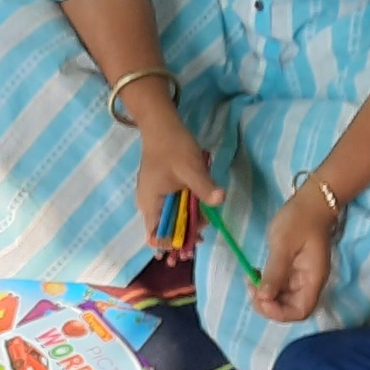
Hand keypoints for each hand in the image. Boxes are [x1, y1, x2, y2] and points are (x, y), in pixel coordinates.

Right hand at [136, 122, 220, 264]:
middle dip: (185, 234)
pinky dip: (186, 208)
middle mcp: (149, 204)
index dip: (173, 244)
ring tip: (206, 219)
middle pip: (166, 229)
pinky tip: (200, 205)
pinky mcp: (162, 189)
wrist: (162, 124)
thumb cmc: (172, 146)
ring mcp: (155, 197)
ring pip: (172, 217)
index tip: (192, 244)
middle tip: (203, 235)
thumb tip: (220, 199)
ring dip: (188, 220)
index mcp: (150, 204)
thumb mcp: (191, 168)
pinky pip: (174, 206)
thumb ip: (204, 187)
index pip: (156, 236)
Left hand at [252, 188, 337, 321]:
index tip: (262, 298)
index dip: (280, 313)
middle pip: (290, 309)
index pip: (301, 311)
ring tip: (251, 280)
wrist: (310, 202)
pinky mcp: (292, 272)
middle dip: (268, 304)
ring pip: (282, 300)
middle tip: (251, 287)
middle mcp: (309, 283)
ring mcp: (301, 278)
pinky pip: (279, 287)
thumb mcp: (284, 244)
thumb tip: (264, 297)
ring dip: (264, 296)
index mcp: (313, 279)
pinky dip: (266, 286)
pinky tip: (256, 275)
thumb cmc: (300, 220)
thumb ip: (275, 272)